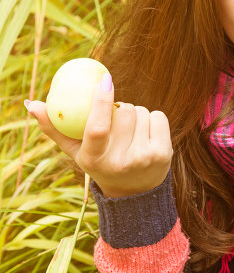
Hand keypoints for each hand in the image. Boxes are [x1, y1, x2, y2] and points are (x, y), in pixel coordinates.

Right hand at [25, 74, 172, 196]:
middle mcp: (120, 162)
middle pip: (124, 112)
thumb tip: (31, 104)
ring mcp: (144, 158)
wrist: (135, 192)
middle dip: (120, 108)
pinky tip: (146, 134)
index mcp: (94, 160)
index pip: (98, 127)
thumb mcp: (76, 151)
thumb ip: (54, 128)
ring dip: (136, 115)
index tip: (105, 80)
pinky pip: (158, 117)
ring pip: (141, 112)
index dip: (102, 101)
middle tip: (117, 120)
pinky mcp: (164, 154)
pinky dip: (152, 119)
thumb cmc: (100, 163)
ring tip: (130, 133)